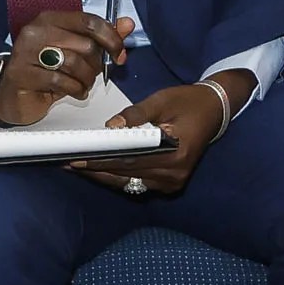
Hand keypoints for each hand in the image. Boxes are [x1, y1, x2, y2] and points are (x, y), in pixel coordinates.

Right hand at [0, 11, 132, 125]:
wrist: (12, 95)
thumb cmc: (44, 71)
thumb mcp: (75, 52)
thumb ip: (101, 37)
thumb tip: (126, 23)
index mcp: (50, 19)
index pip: (88, 21)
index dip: (110, 38)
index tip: (119, 54)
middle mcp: (36, 31)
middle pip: (84, 45)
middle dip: (96, 65)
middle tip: (93, 75)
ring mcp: (26, 52)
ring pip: (74, 63)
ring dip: (86, 79)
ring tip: (83, 85)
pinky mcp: (22, 74)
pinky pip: (60, 81)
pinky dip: (74, 90)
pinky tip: (74, 92)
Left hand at [73, 70, 252, 196]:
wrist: (214, 111)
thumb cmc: (188, 101)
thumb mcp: (162, 100)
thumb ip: (135, 114)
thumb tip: (109, 127)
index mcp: (176, 153)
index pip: (130, 160)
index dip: (101, 160)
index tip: (77, 159)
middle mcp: (175, 174)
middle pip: (127, 174)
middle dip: (96, 169)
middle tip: (69, 164)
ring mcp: (173, 182)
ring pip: (130, 183)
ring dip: (104, 176)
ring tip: (78, 168)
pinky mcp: (171, 184)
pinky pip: (138, 183)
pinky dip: (119, 177)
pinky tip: (100, 170)